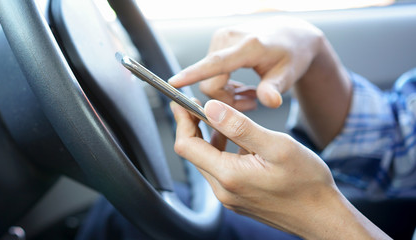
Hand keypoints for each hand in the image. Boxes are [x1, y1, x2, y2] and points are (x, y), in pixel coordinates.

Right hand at [169, 17, 351, 147]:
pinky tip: (242, 87)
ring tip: (251, 96)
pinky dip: (225, 85)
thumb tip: (269, 102)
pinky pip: (211, 73)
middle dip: (226, 100)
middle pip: (210, 82)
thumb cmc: (291, 54)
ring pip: (209, 80)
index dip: (192, 75)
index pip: (215, 63)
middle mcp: (228, 39)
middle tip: (251, 104)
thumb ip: (276, 89)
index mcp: (248, 46)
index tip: (173, 84)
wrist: (290, 34)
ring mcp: (220, 39)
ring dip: (226, 94)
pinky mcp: (217, 43)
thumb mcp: (288, 74)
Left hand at [170, 100, 389, 238]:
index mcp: (229, 176)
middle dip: (193, 126)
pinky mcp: (237, 198)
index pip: (186, 145)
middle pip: (193, 153)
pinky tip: (238, 141)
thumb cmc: (307, 183)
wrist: (322, 216)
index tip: (181, 102)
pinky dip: (222, 151)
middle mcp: (223, 190)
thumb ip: (240, 127)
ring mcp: (229, 197)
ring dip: (209, 138)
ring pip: (207, 161)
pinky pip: (220, 171)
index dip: (182, 120)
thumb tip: (211, 108)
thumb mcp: (276, 146)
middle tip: (199, 104)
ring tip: (221, 118)